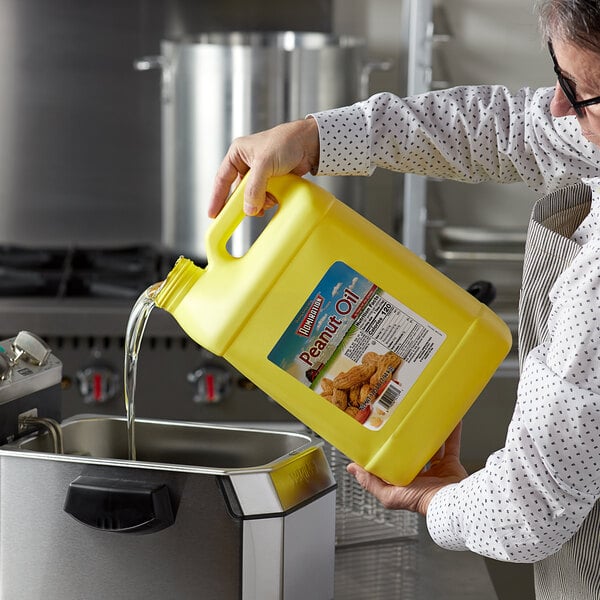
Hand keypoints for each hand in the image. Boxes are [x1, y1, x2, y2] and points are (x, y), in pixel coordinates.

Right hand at [208, 117, 319, 216]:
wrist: (310, 144)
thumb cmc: (286, 142)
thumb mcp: (265, 164)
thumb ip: (254, 188)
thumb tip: (248, 208)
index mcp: (238, 154)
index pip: (222, 179)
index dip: (217, 197)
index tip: (213, 213)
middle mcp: (247, 163)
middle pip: (239, 190)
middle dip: (244, 202)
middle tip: (245, 213)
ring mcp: (260, 172)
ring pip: (253, 195)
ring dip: (259, 201)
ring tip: (268, 201)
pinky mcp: (273, 180)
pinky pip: (265, 196)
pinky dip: (269, 200)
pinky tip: (275, 198)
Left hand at [346, 423, 467, 515]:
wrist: (450, 502)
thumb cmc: (422, 501)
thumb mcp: (389, 493)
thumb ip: (371, 482)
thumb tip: (352, 469)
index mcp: (404, 483)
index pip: (392, 465)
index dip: (386, 452)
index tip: (382, 435)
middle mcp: (420, 477)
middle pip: (412, 453)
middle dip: (408, 439)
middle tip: (403, 422)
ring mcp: (437, 470)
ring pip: (431, 447)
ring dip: (428, 433)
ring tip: (423, 418)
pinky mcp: (452, 465)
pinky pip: (451, 444)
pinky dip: (451, 432)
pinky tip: (447, 421)